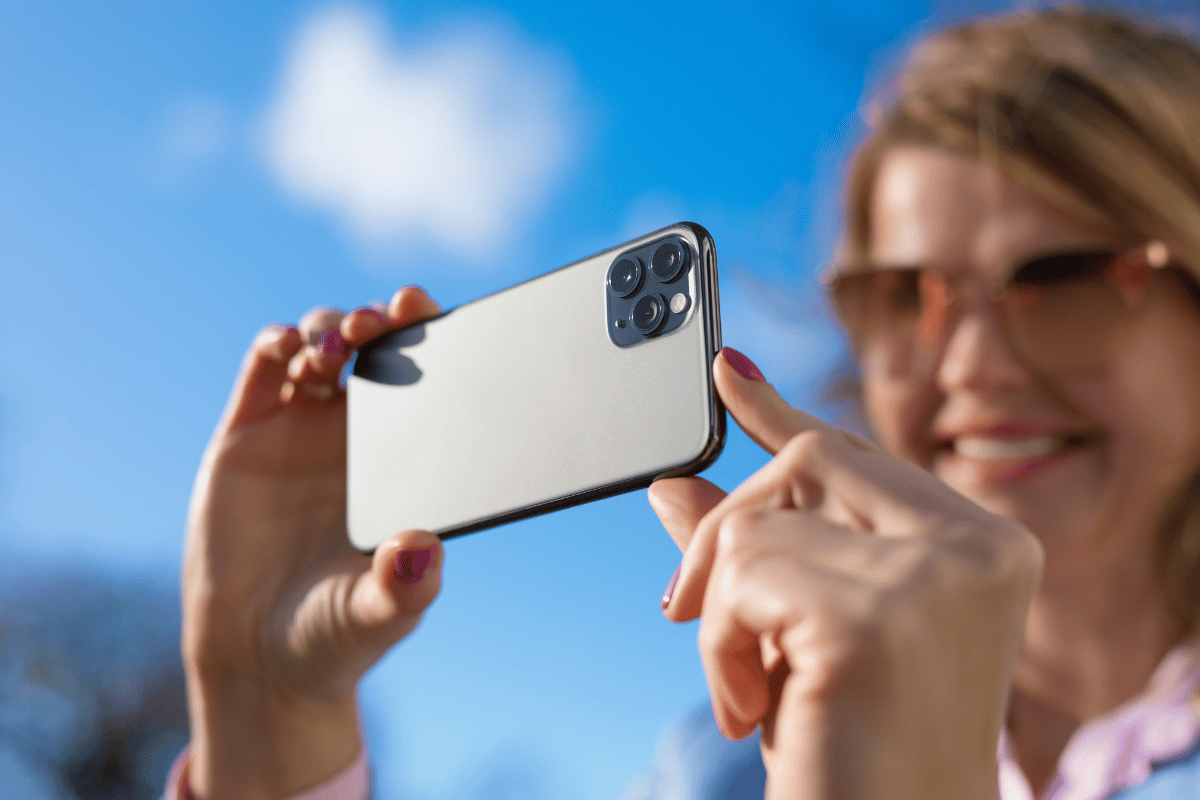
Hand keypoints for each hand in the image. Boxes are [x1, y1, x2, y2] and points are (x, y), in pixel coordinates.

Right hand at [182, 287, 444, 799]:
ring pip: (319, 346)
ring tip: (335, 346)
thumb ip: (405, 586)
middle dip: (376, 319)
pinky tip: (287, 346)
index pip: (422, 381)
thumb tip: (425, 551)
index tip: (427, 314)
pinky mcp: (247, 435)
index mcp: (402, 461)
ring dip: (329, 327)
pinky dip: (275, 344)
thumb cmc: (336, 633)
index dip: (425, 337)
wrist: (260, 657)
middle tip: (380, 319)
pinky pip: (263, 371)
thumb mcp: (379, 613)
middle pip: (370, 348)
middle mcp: (355, 436)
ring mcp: (300, 430)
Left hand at [650, 350, 1042, 799]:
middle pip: (808, 461)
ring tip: (751, 692)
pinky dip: (717, 647)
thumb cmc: (858, 754)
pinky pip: (741, 579)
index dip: (782, 414)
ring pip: (759, 522)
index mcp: (985, 546)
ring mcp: (936, 576)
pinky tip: (751, 710)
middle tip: (689, 612)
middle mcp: (979, 547)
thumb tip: (673, 484)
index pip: (861, 452)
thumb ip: (757, 549)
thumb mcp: (805, 635)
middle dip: (727, 533)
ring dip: (721, 614)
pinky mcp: (875, 617)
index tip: (727, 375)